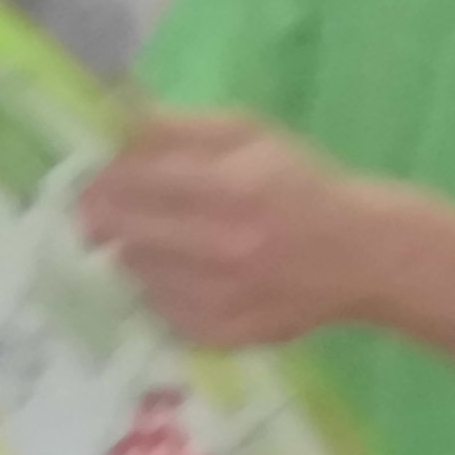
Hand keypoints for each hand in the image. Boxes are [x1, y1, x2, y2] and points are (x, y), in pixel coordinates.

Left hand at [80, 112, 398, 350]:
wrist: (365, 256)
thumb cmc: (300, 184)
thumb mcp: (250, 137)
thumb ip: (178, 127)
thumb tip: (111, 120)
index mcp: (232, 188)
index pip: (130, 182)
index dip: (99, 177)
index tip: (89, 175)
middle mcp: (222, 248)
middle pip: (120, 231)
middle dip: (104, 215)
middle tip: (101, 207)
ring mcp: (218, 298)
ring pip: (131, 270)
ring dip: (132, 250)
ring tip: (163, 237)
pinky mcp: (217, 334)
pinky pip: (155, 307)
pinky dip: (157, 287)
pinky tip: (186, 273)